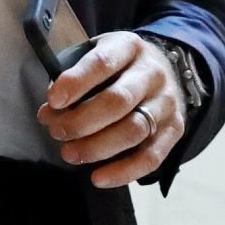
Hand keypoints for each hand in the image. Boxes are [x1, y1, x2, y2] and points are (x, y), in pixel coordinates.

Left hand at [36, 31, 185, 187]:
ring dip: (97, 147)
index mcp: (128, 47)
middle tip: (56, 132)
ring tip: (69, 154)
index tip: (52, 101)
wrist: (164, 67)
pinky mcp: (174, 130)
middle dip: (82, 121)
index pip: (103, 63)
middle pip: (118, 101)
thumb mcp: (94, 54)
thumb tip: (50, 112)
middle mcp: (152, 74)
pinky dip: (123, 172)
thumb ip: (72, 79)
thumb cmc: (117, 66)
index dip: (76, 82)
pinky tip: (98, 178)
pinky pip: (151, 157)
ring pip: (134, 130)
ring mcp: (166, 103)